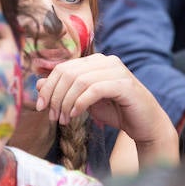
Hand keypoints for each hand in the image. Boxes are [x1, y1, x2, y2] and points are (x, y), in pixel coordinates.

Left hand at [35, 53, 173, 147]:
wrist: (146, 124)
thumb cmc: (116, 111)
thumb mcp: (84, 101)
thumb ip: (65, 91)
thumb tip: (38, 82)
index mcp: (96, 61)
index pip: (63, 68)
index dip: (48, 87)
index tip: (41, 107)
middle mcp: (106, 61)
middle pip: (68, 72)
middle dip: (55, 96)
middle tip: (53, 117)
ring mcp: (117, 70)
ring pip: (79, 81)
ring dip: (67, 103)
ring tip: (65, 120)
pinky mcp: (124, 84)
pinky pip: (94, 90)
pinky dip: (80, 103)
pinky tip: (76, 115)